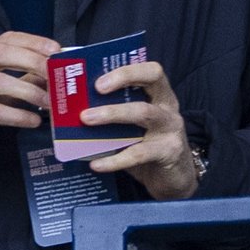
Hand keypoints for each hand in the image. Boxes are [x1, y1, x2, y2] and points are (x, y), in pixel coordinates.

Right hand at [0, 31, 61, 164]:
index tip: (56, 48)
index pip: (6, 40)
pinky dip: (16, 116)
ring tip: (50, 102)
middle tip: (55, 73)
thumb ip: (22, 79)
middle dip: (31, 60)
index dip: (32, 40)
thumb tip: (53, 72)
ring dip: (28, 90)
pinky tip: (33, 121)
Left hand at [82, 61, 198, 200]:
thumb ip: (114, 113)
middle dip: (122, 79)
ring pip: (143, 113)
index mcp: (159, 94)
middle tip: (95, 88)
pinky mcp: (168, 152)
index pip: (149, 69)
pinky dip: (114, 159)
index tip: (100, 77)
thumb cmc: (147, 146)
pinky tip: (96, 163)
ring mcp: (170, 128)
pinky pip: (138, 153)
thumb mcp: (133, 126)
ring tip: (86, 119)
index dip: (127, 69)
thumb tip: (75, 108)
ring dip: (112, 113)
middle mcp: (168, 106)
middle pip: (152, 79)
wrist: (173, 180)